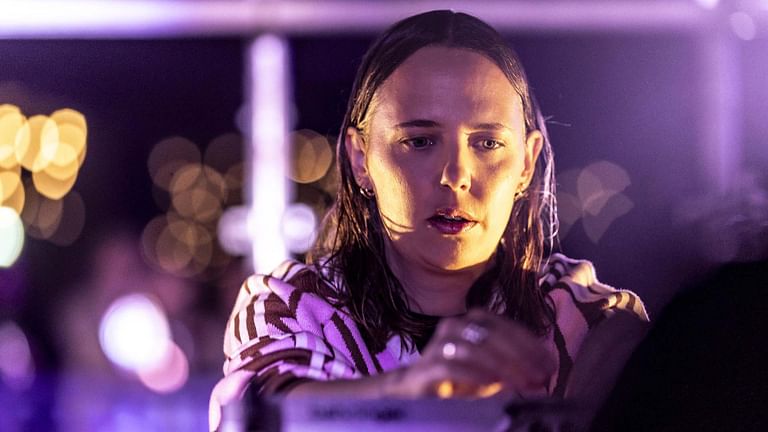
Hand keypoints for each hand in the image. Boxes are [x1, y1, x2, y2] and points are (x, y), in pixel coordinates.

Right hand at [389, 308, 555, 398]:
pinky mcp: (426, 367)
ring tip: (521, 382)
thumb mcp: (492, 371)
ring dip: (502, 365)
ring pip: (473, 348)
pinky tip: (491, 382)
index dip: (531, 345)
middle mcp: (455, 326)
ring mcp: (438, 344)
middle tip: (540, 375)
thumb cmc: (460, 377)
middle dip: (521, 356)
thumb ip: (516, 370)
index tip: (550, 364)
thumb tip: (545, 374)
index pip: (506, 326)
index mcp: (473, 322)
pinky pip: (450, 366)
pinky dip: (473, 373)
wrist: (417, 388)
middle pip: (492, 335)